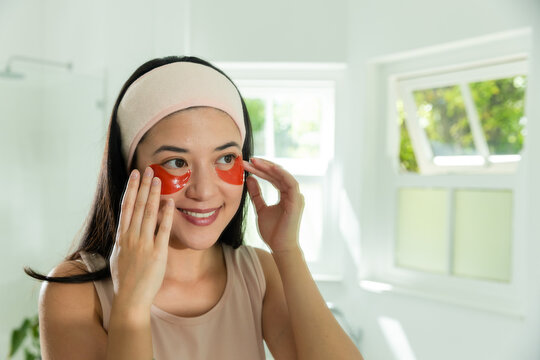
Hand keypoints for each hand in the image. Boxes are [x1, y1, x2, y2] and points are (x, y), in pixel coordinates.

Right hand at [109, 167, 174, 310]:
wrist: (130, 299)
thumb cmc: (124, 280)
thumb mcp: (117, 257)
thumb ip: (122, 241)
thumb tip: (123, 230)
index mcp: (121, 237)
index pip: (126, 207)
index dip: (131, 189)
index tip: (134, 175)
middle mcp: (131, 237)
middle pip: (137, 206)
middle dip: (143, 186)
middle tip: (149, 169)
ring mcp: (143, 244)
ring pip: (149, 214)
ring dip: (153, 195)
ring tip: (158, 179)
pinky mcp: (157, 252)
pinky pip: (162, 230)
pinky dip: (166, 215)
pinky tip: (170, 202)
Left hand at [243, 158, 304, 252]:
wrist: (280, 247)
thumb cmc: (272, 231)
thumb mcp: (260, 209)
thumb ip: (256, 194)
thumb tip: (249, 179)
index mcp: (285, 195)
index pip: (273, 177)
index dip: (260, 170)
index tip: (246, 164)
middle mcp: (292, 193)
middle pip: (277, 174)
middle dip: (262, 166)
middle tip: (248, 160)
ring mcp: (296, 196)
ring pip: (283, 176)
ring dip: (269, 167)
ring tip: (255, 162)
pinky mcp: (296, 201)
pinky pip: (290, 183)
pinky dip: (281, 174)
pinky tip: (269, 168)